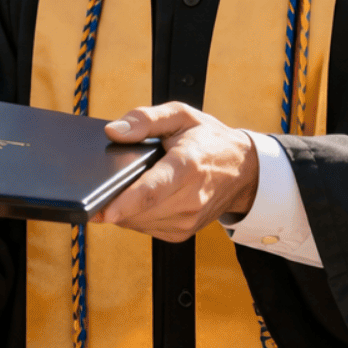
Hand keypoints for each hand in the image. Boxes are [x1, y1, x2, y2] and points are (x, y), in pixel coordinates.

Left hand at [97, 102, 258, 241]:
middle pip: (140, 211)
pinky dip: (137, 217)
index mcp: (187, 166)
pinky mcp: (185, 232)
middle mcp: (190, 198)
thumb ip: (145, 119)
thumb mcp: (181, 115)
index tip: (104, 211)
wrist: (244, 169)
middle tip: (104, 187)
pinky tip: (143, 199)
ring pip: (139, 223)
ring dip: (125, 210)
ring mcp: (188, 219)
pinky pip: (147, 229)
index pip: (152, 191)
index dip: (126, 203)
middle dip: (114, 203)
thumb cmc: (210, 140)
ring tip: (130, 187)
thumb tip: (115, 131)